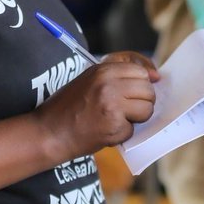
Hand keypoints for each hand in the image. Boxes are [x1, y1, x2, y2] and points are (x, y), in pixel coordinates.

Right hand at [34, 51, 158, 160]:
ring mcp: (112, 106)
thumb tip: (156, 76)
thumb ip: (119, 73)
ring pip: (146, 110)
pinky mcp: (113, 127)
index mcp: (103, 70)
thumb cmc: (68, 106)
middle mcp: (109, 84)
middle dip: (141, 102)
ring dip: (136, 118)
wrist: (48, 132)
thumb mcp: (90, 79)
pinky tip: (105, 131)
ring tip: (116, 119)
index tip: (138, 92)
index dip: (143, 84)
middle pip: (148, 91)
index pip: (141, 71)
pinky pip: (133, 130)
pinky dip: (122, 134)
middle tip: (124, 110)